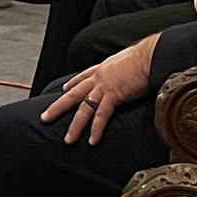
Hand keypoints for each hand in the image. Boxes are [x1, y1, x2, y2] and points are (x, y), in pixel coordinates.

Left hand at [40, 33, 157, 144]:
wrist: (151, 55)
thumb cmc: (146, 57)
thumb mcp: (130, 61)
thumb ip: (125, 69)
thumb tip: (132, 71)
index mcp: (103, 68)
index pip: (83, 76)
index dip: (72, 84)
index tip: (63, 89)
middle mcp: (99, 77)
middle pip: (73, 94)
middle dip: (58, 107)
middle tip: (45, 117)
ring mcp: (104, 87)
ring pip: (84, 109)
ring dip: (75, 126)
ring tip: (68, 140)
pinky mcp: (114, 95)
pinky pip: (101, 115)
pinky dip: (96, 129)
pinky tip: (92, 140)